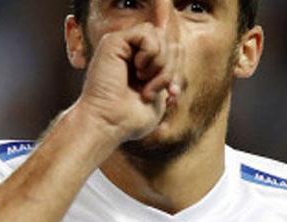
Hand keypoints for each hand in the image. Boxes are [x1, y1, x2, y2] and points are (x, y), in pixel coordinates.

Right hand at [75, 23, 182, 144]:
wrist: (108, 123)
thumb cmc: (130, 119)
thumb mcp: (160, 94)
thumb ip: (168, 70)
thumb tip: (178, 46)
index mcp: (140, 65)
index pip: (172, 51)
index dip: (176, 71)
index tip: (171, 95)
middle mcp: (130, 53)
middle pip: (167, 42)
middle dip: (169, 68)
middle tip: (152, 90)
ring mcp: (121, 46)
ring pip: (158, 35)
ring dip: (160, 62)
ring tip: (143, 80)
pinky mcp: (113, 41)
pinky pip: (147, 33)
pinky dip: (150, 53)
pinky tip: (138, 69)